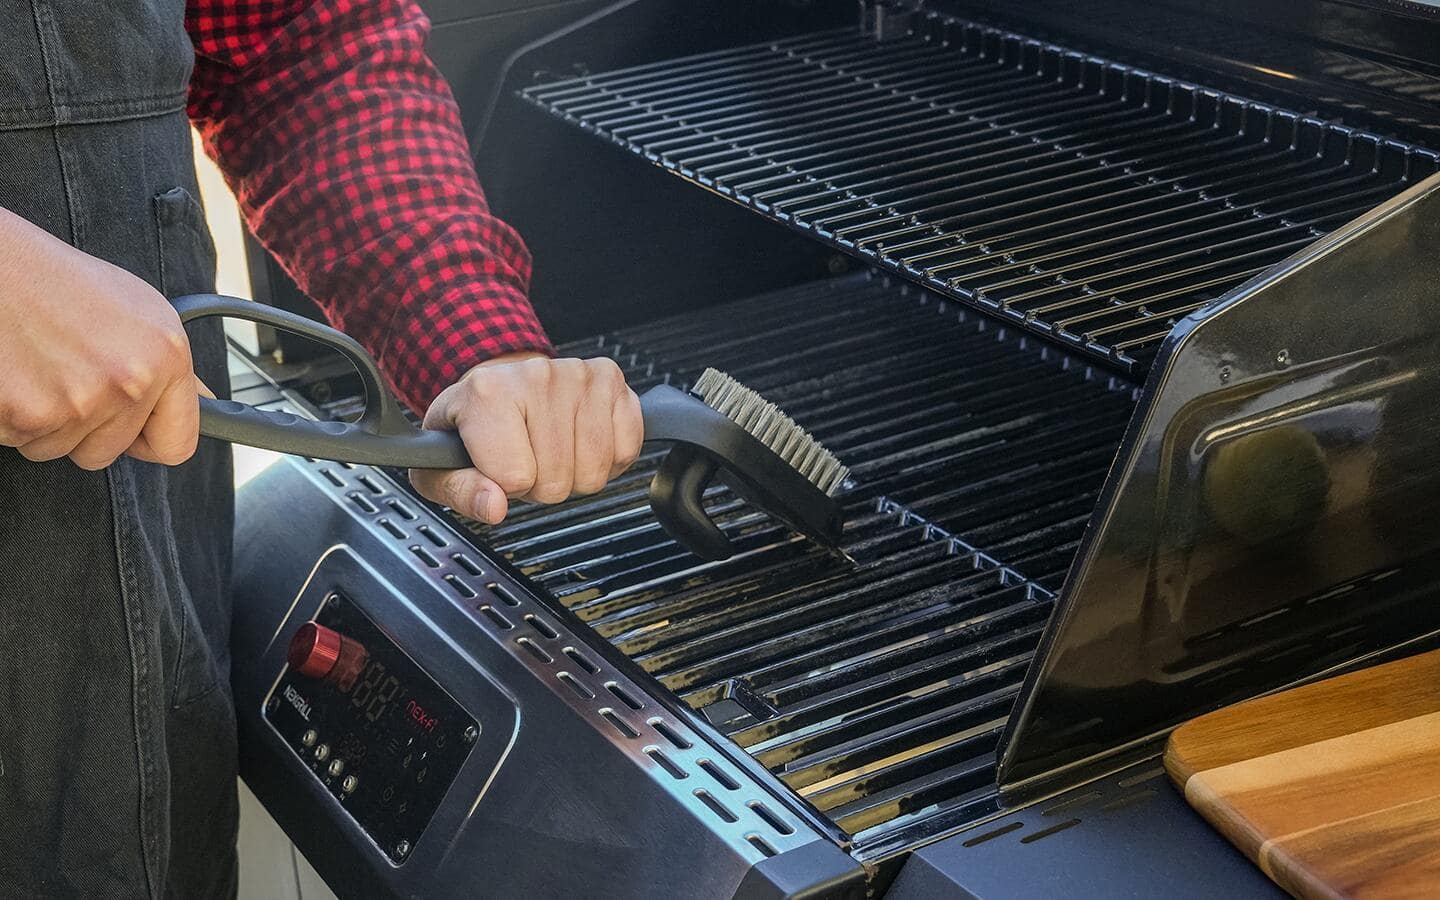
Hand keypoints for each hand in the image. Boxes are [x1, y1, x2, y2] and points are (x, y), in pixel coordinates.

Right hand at [0, 207, 209, 469]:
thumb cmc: (55, 279)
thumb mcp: (136, 309)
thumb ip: (168, 365)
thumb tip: (206, 401)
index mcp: (166, 355)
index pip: (178, 444)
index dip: (151, 441)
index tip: (136, 431)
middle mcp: (129, 381)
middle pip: (108, 452)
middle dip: (83, 426)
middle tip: (64, 374)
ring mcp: (78, 401)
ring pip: (58, 449)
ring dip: (43, 420)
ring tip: (36, 365)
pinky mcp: (25, 413)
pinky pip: (18, 440)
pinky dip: (9, 415)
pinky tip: (12, 372)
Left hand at [410, 352, 643, 523]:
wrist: (499, 386)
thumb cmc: (471, 427)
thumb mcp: (440, 466)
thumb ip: (461, 492)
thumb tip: (494, 506)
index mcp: (487, 392)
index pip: (515, 478)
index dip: (506, 487)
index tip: (494, 466)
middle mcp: (535, 375)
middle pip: (557, 480)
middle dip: (541, 483)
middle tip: (523, 457)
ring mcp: (577, 375)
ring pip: (594, 470)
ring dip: (574, 472)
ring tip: (548, 448)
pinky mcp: (609, 379)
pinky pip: (627, 449)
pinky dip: (607, 458)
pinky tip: (579, 440)